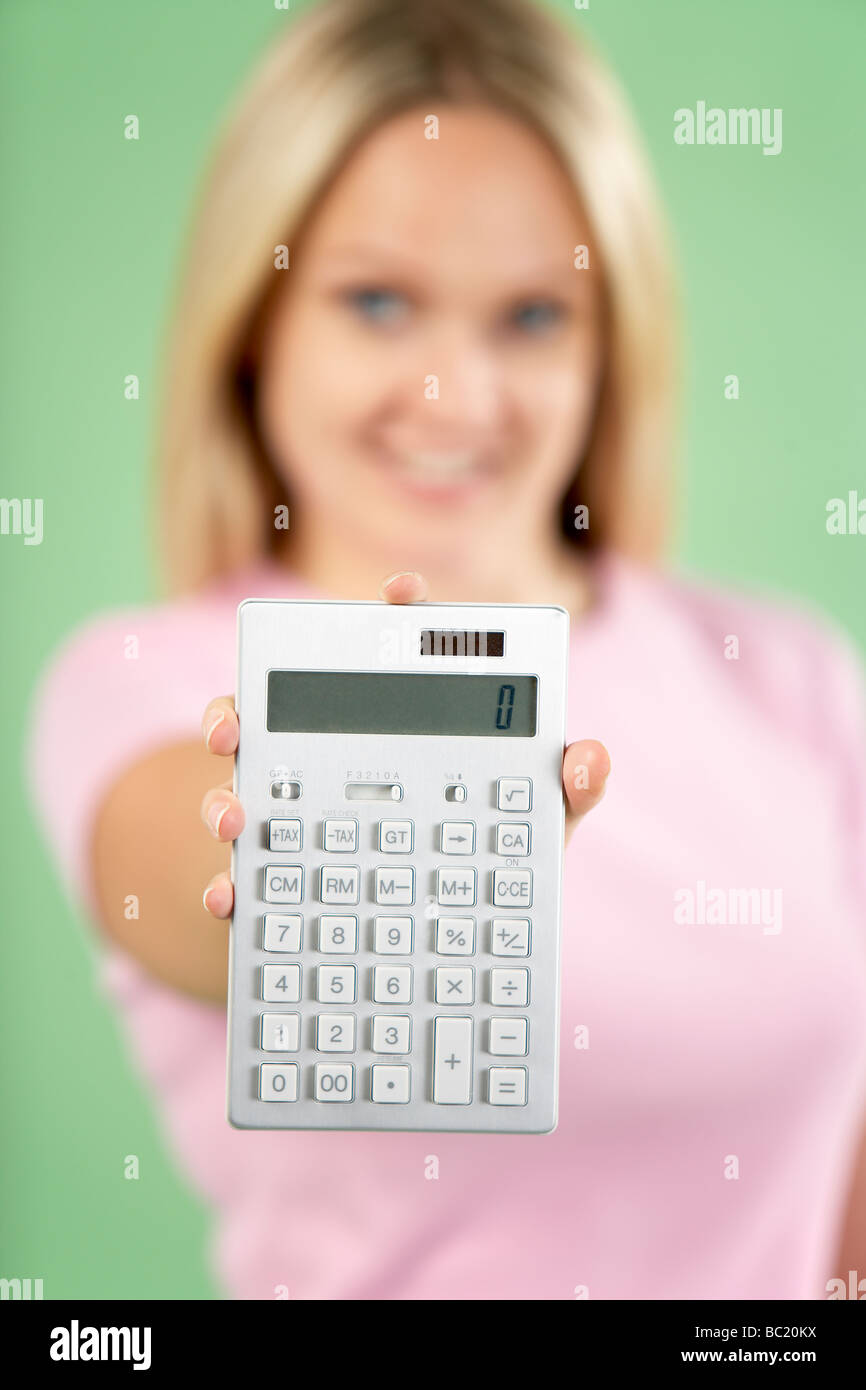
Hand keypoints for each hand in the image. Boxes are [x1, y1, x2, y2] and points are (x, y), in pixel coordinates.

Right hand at [200, 570, 609, 917]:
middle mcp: (337, 760)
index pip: (402, 652)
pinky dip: (231, 886)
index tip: (404, 589)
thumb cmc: (491, 860)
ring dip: (222, 797)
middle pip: (281, 713)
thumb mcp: (534, 830)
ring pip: (243, 787)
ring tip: (234, 819)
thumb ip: (564, 793)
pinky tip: (234, 899)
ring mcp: (299, 817)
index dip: (405, 611)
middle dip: (245, 709)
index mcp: (406, 729)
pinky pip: (245, 874)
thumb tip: (588, 756)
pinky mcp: (281, 875)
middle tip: (238, 724)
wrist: (450, 935)